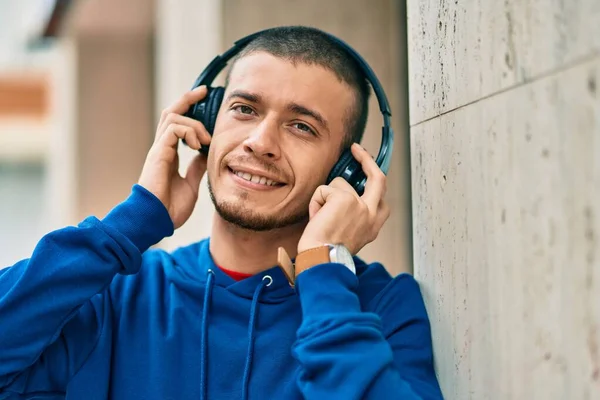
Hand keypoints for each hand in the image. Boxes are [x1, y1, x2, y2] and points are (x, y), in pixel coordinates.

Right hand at [138, 86, 210, 228]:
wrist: (157, 221)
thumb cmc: (170, 208)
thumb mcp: (191, 184)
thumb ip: (196, 167)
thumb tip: (206, 154)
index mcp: (169, 154)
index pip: (178, 124)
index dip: (190, 109)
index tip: (205, 98)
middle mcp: (162, 148)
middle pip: (171, 113)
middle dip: (187, 99)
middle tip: (204, 91)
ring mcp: (158, 149)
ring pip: (172, 117)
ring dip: (194, 124)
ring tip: (205, 141)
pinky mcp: (158, 153)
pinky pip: (172, 129)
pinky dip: (189, 131)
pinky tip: (198, 145)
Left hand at [297, 143, 389, 254]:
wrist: (322, 260)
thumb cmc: (328, 251)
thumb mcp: (349, 233)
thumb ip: (353, 214)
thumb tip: (342, 192)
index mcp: (374, 224)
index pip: (381, 195)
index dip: (374, 179)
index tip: (367, 169)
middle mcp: (372, 214)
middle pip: (378, 178)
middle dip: (367, 160)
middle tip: (356, 149)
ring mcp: (361, 205)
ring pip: (339, 183)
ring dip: (325, 197)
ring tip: (320, 217)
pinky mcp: (345, 199)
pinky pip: (324, 189)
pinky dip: (316, 202)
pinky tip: (316, 217)